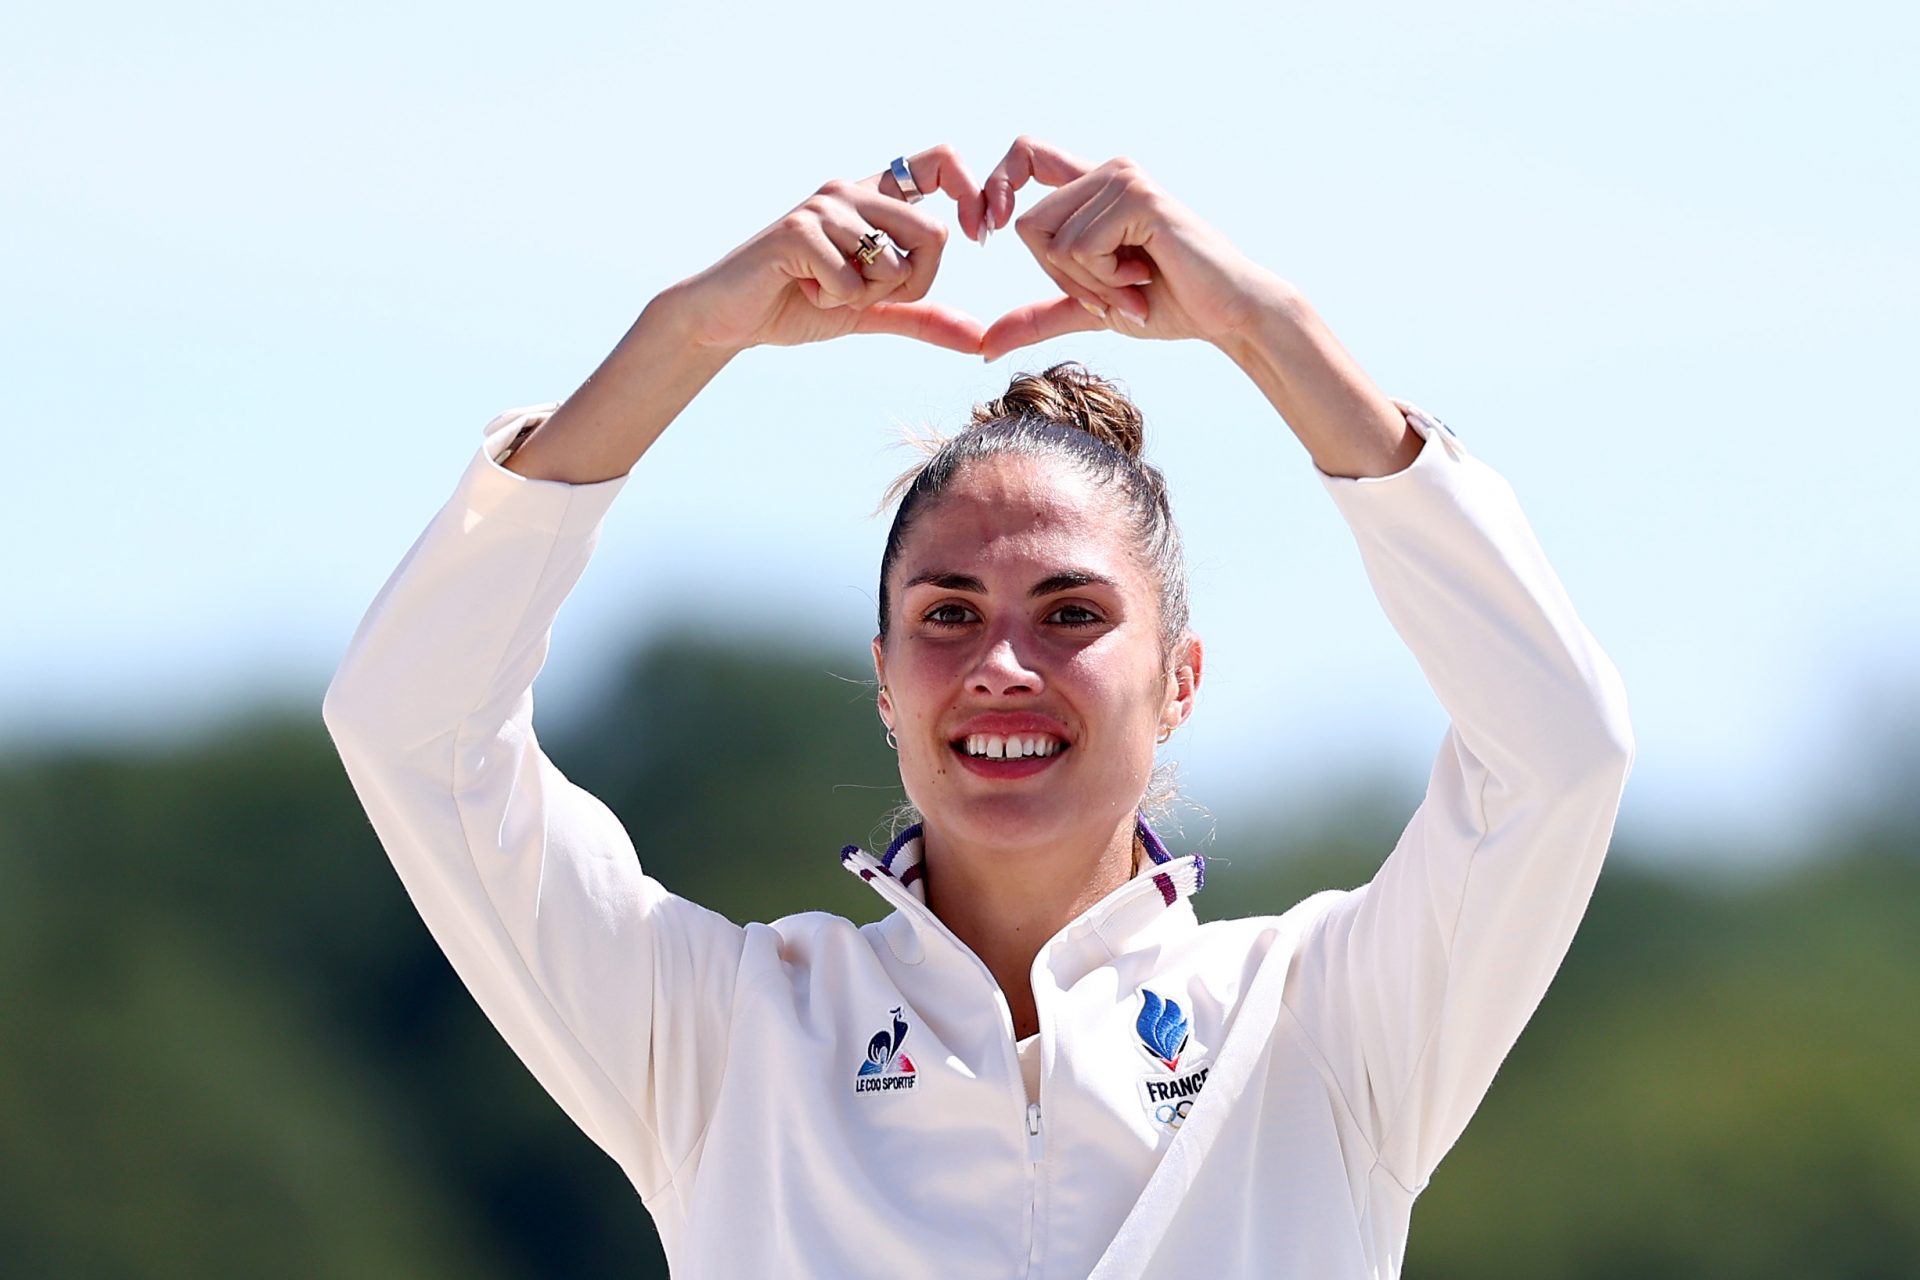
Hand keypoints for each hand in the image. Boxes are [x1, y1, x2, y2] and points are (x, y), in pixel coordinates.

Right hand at [664, 145, 991, 357]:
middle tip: (868, 295)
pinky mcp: (799, 231)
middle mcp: (851, 192)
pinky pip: (852, 281)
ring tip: (824, 290)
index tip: (975, 234)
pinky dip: (833, 302)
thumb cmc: (796, 305)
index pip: (938, 163)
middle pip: (933, 233)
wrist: (729, 319)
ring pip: (893, 263)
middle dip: (913, 284)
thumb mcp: (871, 311)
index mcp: (873, 199)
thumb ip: (923, 316)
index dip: (969, 191)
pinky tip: (802, 288)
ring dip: (865, 297)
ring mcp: (824, 208)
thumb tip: (979, 339)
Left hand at [976, 137, 1289, 361]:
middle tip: (1112, 293)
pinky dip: (1105, 280)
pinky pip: (1080, 248)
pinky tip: (1143, 279)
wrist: (1227, 316)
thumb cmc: (1169, 304)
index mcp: (1093, 187)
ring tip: (1134, 286)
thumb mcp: (1089, 308)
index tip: (986, 231)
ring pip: (1053, 241)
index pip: (1026, 155)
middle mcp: (1107, 171)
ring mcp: (1123, 179)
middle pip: (1028, 224)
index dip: (996, 185)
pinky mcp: (1137, 198)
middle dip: (1061, 277)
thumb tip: (984, 345)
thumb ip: (1039, 317)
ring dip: (1088, 284)